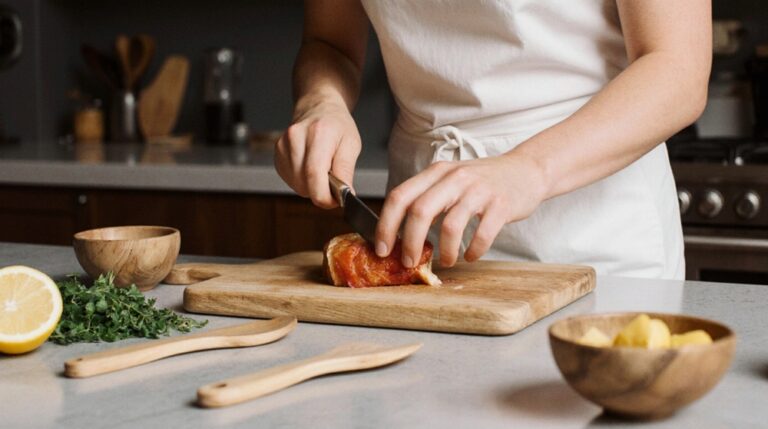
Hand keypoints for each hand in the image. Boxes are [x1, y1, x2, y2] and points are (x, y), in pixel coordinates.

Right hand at [275, 99, 361, 207]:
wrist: (318, 107)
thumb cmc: (337, 125)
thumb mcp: (351, 144)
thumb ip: (346, 170)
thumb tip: (345, 194)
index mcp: (318, 133)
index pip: (314, 174)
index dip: (324, 196)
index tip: (335, 201)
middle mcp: (296, 138)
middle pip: (304, 183)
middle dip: (321, 191)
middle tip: (334, 183)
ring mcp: (283, 145)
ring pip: (297, 185)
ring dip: (312, 186)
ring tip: (322, 170)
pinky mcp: (277, 153)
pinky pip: (290, 180)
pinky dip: (302, 181)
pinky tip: (310, 167)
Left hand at [375, 152, 548, 266]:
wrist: (527, 170)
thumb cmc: (483, 181)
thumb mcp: (451, 180)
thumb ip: (427, 199)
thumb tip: (399, 234)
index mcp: (436, 172)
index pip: (400, 196)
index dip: (386, 225)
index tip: (383, 249)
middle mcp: (454, 177)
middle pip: (420, 211)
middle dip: (410, 243)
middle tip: (410, 262)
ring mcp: (478, 190)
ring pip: (450, 226)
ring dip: (444, 252)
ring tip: (446, 261)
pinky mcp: (501, 205)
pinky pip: (481, 235)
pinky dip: (473, 252)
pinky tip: (471, 256)